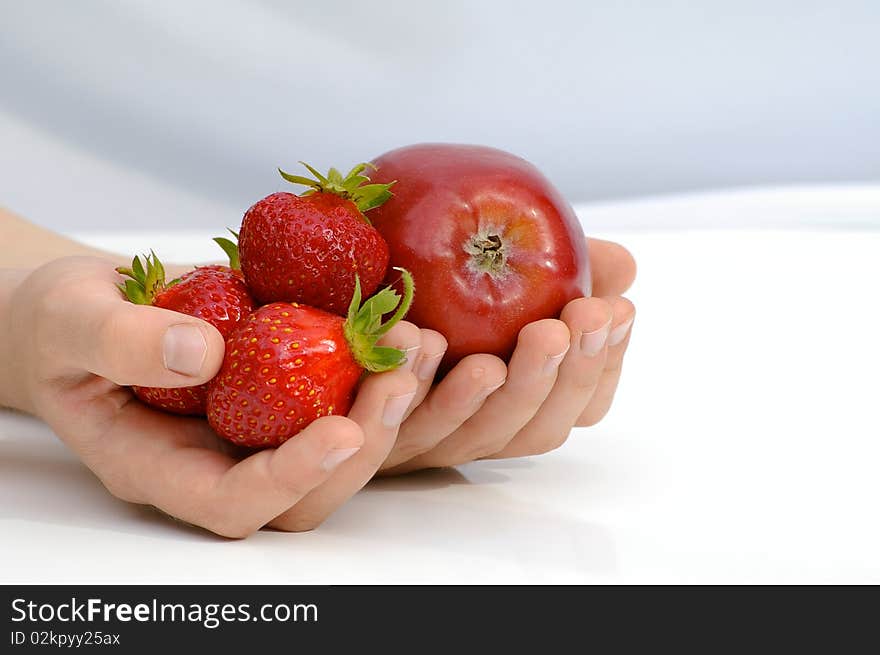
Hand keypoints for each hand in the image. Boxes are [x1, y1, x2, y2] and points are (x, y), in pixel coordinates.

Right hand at [0, 256, 420, 536]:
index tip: (340, 431)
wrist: (88, 307)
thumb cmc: (64, 323)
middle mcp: (218, 459)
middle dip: (363, 443)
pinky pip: (339, 396)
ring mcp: (254, 429)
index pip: (234, 502)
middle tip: (397, 379)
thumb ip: (121, 341)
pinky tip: (402, 322)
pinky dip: (378, 367)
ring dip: (386, 406)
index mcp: (159, 465)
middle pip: (305, 493)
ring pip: (336, 447)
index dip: (291, 478)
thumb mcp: (71, 322)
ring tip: (415, 343)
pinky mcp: (281, 392)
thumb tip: (203, 354)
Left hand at [381, 237, 636, 472]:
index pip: (579, 404)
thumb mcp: (501, 270)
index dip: (603, 364)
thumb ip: (564, 271)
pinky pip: (394, 423)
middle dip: (565, 375)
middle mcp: (478, 426)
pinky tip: (419, 337)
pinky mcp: (372, 433)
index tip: (618, 309)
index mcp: (516, 399)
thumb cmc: (430, 282)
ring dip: (497, 393)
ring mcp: (426, 436)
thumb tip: (624, 267)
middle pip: (535, 427)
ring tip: (510, 351)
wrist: (336, 292)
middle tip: (580, 317)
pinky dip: (413, 382)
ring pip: (473, 435)